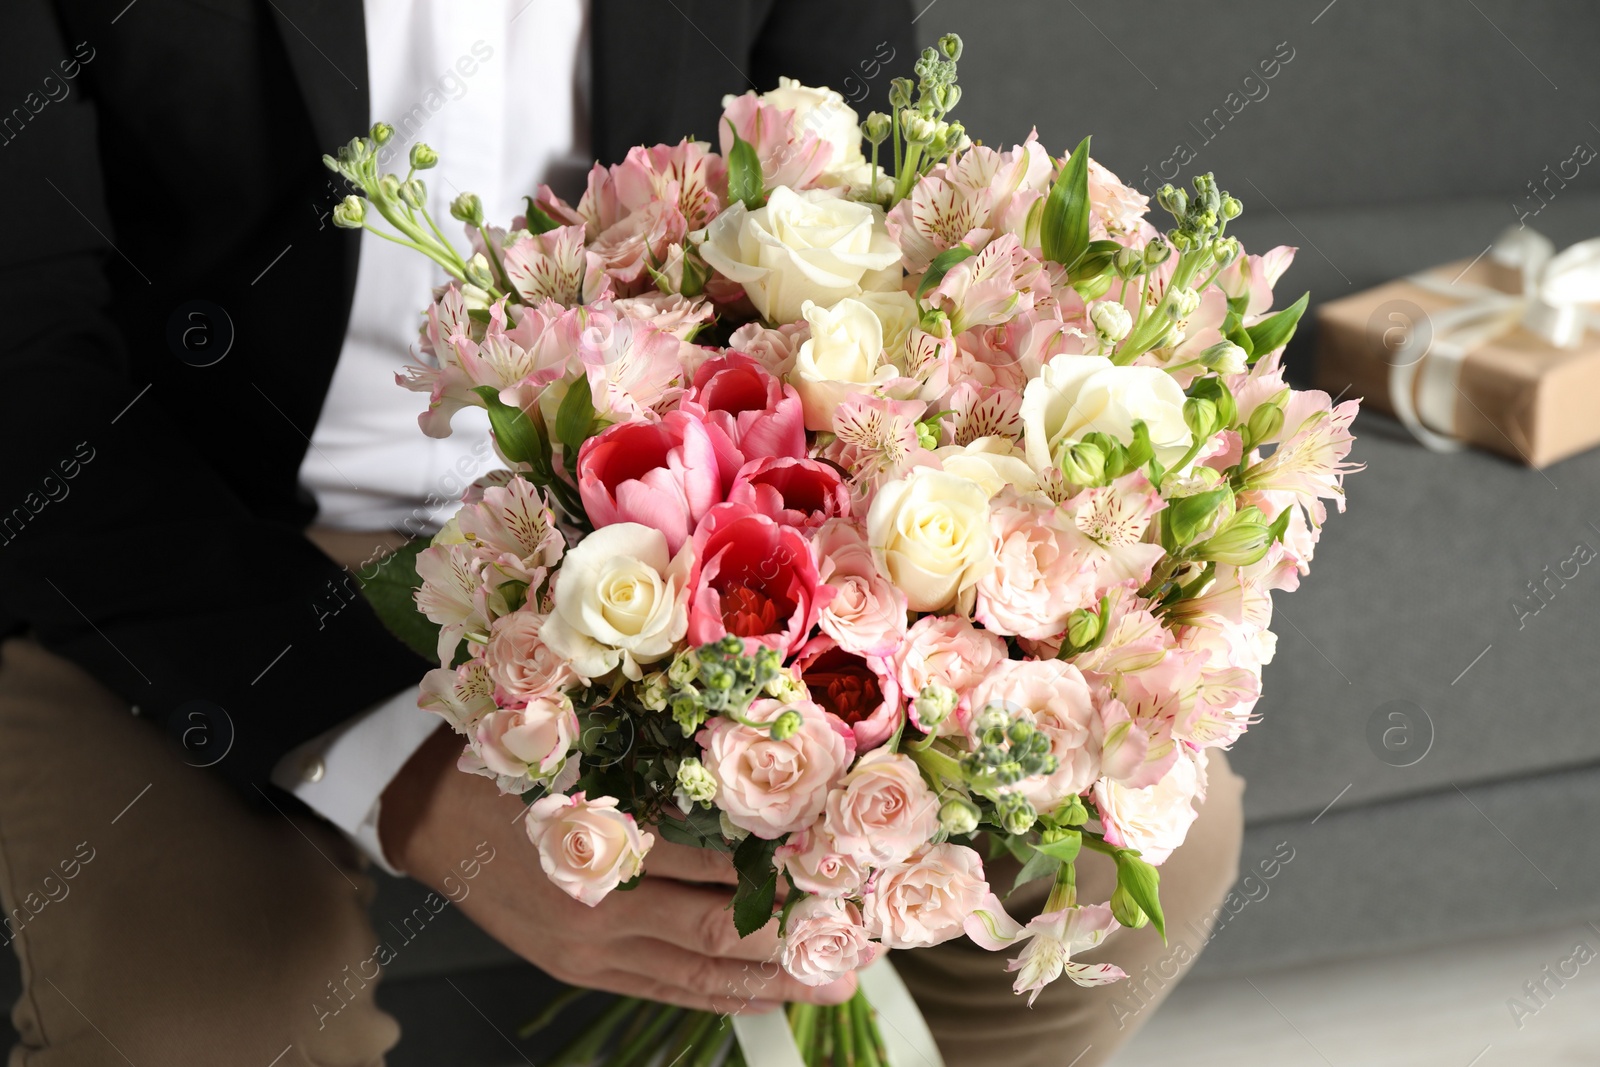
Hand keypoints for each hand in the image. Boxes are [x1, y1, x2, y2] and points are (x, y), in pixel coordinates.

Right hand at [380, 726, 856, 1012]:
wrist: (426, 818)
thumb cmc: (509, 766)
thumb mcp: (578, 748)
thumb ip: (655, 764)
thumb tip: (751, 770)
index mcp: (602, 841)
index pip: (713, 868)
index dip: (781, 873)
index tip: (840, 869)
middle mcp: (600, 907)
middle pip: (717, 931)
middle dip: (793, 938)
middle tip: (860, 940)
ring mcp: (591, 948)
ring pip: (698, 974)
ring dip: (770, 981)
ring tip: (835, 984)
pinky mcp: (583, 969)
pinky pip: (665, 991)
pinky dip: (719, 997)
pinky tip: (764, 999)